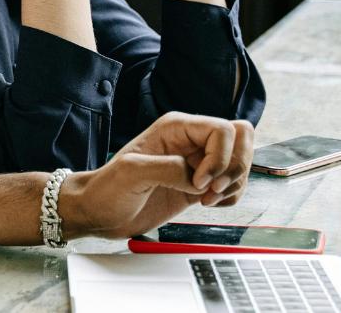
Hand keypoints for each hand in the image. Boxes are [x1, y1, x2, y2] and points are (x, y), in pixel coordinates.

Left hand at [61, 112, 254, 238]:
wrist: (99, 212)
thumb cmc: (107, 189)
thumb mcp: (131, 172)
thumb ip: (168, 168)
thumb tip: (198, 178)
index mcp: (176, 128)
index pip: (223, 129)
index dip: (220, 157)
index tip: (199, 182)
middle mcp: (190, 141)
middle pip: (242, 139)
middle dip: (236, 167)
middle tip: (212, 190)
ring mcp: (197, 163)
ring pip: (240, 162)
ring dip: (233, 184)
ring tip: (205, 199)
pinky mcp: (199, 186)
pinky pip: (233, 184)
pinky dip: (230, 196)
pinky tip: (208, 203)